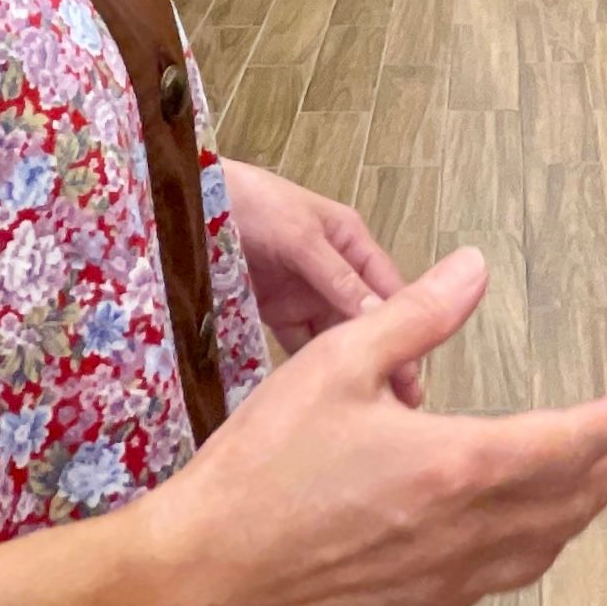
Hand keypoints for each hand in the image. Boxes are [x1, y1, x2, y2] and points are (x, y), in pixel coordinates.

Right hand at [125, 247, 606, 605]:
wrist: (202, 571)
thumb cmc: (260, 471)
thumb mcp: (335, 364)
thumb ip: (415, 315)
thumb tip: (472, 271)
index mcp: (452, 466)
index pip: (565, 444)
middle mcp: (460, 533)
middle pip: (564, 505)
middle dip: (605, 470)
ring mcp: (437, 581)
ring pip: (534, 552)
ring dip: (572, 516)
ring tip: (588, 488)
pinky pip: (490, 584)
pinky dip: (522, 555)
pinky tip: (510, 541)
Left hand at [221, 159, 409, 384]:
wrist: (192, 201)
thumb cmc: (254, 204)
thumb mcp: (301, 237)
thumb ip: (339, 278)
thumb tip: (380, 317)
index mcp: (351, 242)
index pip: (388, 288)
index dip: (404, 325)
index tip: (414, 369)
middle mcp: (335, 270)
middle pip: (366, 317)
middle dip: (383, 352)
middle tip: (400, 401)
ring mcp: (304, 292)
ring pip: (335, 334)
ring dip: (349, 362)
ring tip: (366, 404)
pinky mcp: (275, 310)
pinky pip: (299, 341)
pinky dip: (309, 364)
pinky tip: (321, 389)